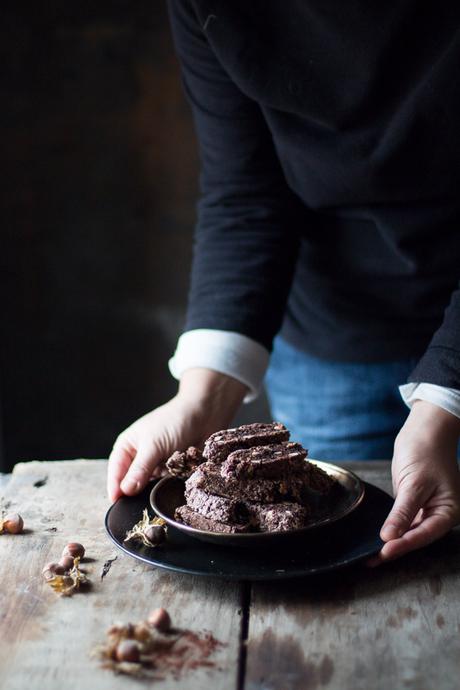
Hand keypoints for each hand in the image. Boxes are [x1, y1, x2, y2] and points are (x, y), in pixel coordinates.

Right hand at [107, 368, 246, 502]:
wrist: (205, 414)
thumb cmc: (175, 421)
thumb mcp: (154, 445)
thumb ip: (140, 469)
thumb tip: (125, 491)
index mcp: (127, 447)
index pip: (115, 472)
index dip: (115, 488)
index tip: (118, 504)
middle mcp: (139, 457)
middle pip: (131, 482)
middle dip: (134, 493)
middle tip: (137, 507)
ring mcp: (156, 464)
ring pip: (149, 486)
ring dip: (152, 492)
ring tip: (154, 500)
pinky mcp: (173, 470)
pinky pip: (166, 485)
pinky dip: (167, 488)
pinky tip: (170, 491)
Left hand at [368, 400, 459, 565]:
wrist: (425, 430)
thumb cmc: (425, 452)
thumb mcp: (414, 483)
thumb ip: (402, 512)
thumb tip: (390, 537)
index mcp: (449, 512)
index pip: (425, 535)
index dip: (404, 545)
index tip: (384, 552)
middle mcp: (440, 514)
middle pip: (416, 537)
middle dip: (395, 548)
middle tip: (370, 559)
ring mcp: (426, 510)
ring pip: (408, 532)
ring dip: (390, 541)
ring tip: (368, 554)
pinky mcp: (413, 504)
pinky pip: (402, 521)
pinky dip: (391, 529)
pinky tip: (375, 537)